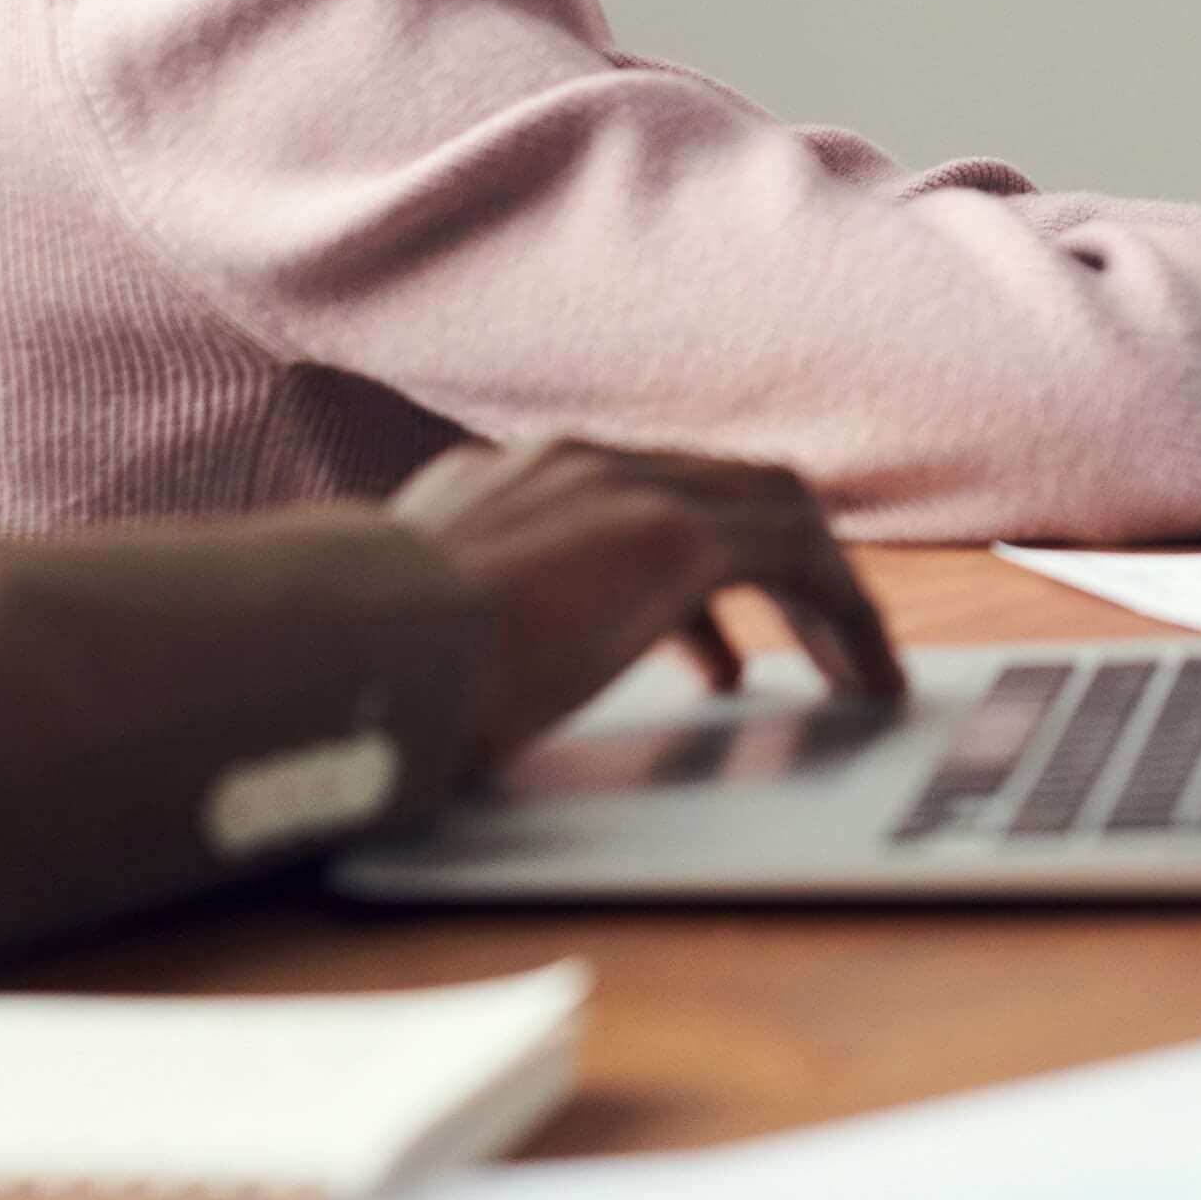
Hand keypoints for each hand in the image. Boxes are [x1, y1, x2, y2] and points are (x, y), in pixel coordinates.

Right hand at [388, 438, 905, 747]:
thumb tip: (437, 732)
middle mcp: (561, 467)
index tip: (708, 646)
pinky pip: (796, 551)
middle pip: (710, 489)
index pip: (623, 498)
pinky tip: (863, 670)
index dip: (683, 575)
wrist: (337, 653)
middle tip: (813, 646)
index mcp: (494, 490)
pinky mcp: (665, 531)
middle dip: (771, 568)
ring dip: (820, 587)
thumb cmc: (345, 684)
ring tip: (856, 668)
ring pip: (767, 506)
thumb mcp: (405, 657)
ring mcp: (612, 484)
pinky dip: (843, 607)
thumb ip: (443, 659)